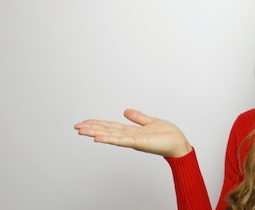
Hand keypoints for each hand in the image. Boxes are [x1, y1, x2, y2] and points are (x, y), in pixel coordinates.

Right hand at [74, 109, 191, 157]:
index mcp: (131, 131)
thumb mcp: (150, 122)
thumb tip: (125, 111)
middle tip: (76, 127)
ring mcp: (133, 140)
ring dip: (95, 133)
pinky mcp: (138, 143)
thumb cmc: (168, 135)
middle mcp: (129, 136)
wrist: (178, 143)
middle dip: (91, 128)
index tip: (84, 122)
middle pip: (107, 130)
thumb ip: (138, 117)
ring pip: (110, 135)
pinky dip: (109, 138)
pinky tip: (98, 138)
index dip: (97, 124)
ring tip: (82, 131)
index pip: (111, 126)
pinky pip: (121, 140)